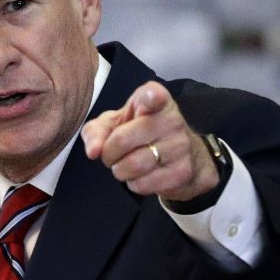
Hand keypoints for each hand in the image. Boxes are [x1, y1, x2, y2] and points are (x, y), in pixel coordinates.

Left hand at [81, 81, 218, 201]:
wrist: (187, 156)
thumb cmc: (141, 132)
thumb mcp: (115, 123)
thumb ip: (96, 131)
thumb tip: (93, 152)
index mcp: (155, 99)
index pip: (155, 95)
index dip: (151, 97)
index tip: (152, 98)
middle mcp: (172, 119)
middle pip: (122, 140)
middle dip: (108, 153)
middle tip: (112, 154)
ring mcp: (180, 146)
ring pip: (132, 166)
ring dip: (119, 171)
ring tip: (126, 165)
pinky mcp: (182, 172)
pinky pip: (143, 184)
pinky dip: (133, 184)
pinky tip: (142, 175)